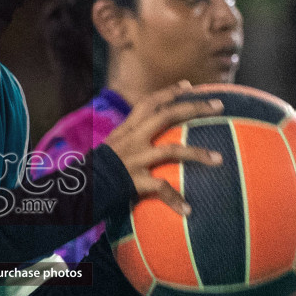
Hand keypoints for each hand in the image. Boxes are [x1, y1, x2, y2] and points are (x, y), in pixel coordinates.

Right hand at [102, 81, 224, 215]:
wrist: (76, 189)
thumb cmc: (94, 171)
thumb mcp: (110, 148)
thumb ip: (128, 141)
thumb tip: (146, 138)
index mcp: (126, 130)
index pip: (149, 102)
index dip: (169, 91)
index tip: (188, 85)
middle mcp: (131, 139)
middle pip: (167, 115)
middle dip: (194, 107)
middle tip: (219, 104)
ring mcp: (134, 158)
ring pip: (172, 150)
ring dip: (198, 153)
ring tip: (219, 159)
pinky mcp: (134, 180)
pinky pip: (161, 188)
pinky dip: (175, 199)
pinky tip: (188, 209)